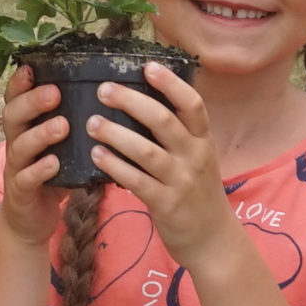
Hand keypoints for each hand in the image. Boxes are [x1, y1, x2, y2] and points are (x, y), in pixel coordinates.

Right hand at [0, 65, 68, 245]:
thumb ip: (75, 122)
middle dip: (32, 102)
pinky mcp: (21, 192)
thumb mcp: (62, 145)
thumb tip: (112, 95)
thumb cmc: (53, 174)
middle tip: (54, 93)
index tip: (32, 67)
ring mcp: (16, 168)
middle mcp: (16, 143)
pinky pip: (26, 179)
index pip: (17, 98)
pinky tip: (54, 164)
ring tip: (62, 125)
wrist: (31, 220)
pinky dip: (40, 170)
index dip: (20, 83)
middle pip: (14, 116)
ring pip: (20, 146)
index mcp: (26, 127)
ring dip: (40, 134)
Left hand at [85, 62, 231, 267]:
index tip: (148, 66)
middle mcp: (195, 157)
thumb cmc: (197, 192)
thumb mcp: (197, 158)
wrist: (213, 240)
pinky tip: (96, 155)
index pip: (192, 104)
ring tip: (92, 122)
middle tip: (104, 89)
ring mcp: (181, 182)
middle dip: (132, 102)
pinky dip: (115, 166)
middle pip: (164, 121)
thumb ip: (178, 134)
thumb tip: (142, 101)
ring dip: (116, 134)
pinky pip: (136, 181)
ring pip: (147, 151)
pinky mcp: (166, 205)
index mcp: (203, 140)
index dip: (171, 83)